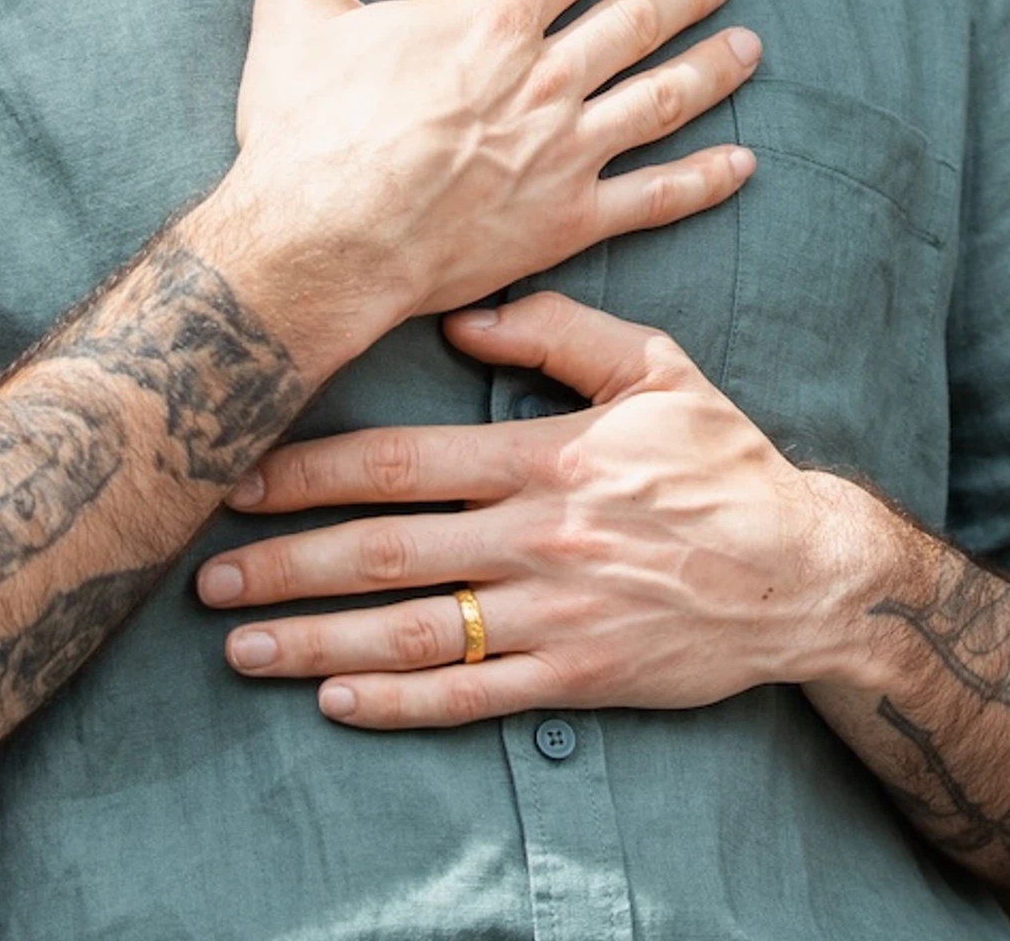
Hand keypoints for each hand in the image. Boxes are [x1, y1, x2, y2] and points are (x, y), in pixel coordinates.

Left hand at [194, 294, 894, 727]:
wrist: (805, 571)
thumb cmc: (726, 462)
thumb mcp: (658, 368)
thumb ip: (563, 331)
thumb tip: (469, 307)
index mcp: (549, 457)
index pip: (403, 462)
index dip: (310, 471)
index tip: (238, 478)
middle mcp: (541, 536)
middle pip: (385, 551)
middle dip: (284, 562)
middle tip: (204, 578)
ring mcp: (557, 612)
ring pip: (414, 630)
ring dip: (317, 640)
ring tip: (241, 647)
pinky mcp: (579, 675)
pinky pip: (474, 695)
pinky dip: (399, 703)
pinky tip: (335, 701)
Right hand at [201, 0, 760, 346]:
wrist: (313, 250)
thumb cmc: (301, 133)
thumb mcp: (296, 10)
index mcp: (490, 22)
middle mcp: (544, 80)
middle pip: (638, 18)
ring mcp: (564, 154)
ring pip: (663, 98)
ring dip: (713, 68)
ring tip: (751, 46)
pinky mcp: (567, 223)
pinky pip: (657, 197)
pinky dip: (706, 178)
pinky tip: (742, 163)